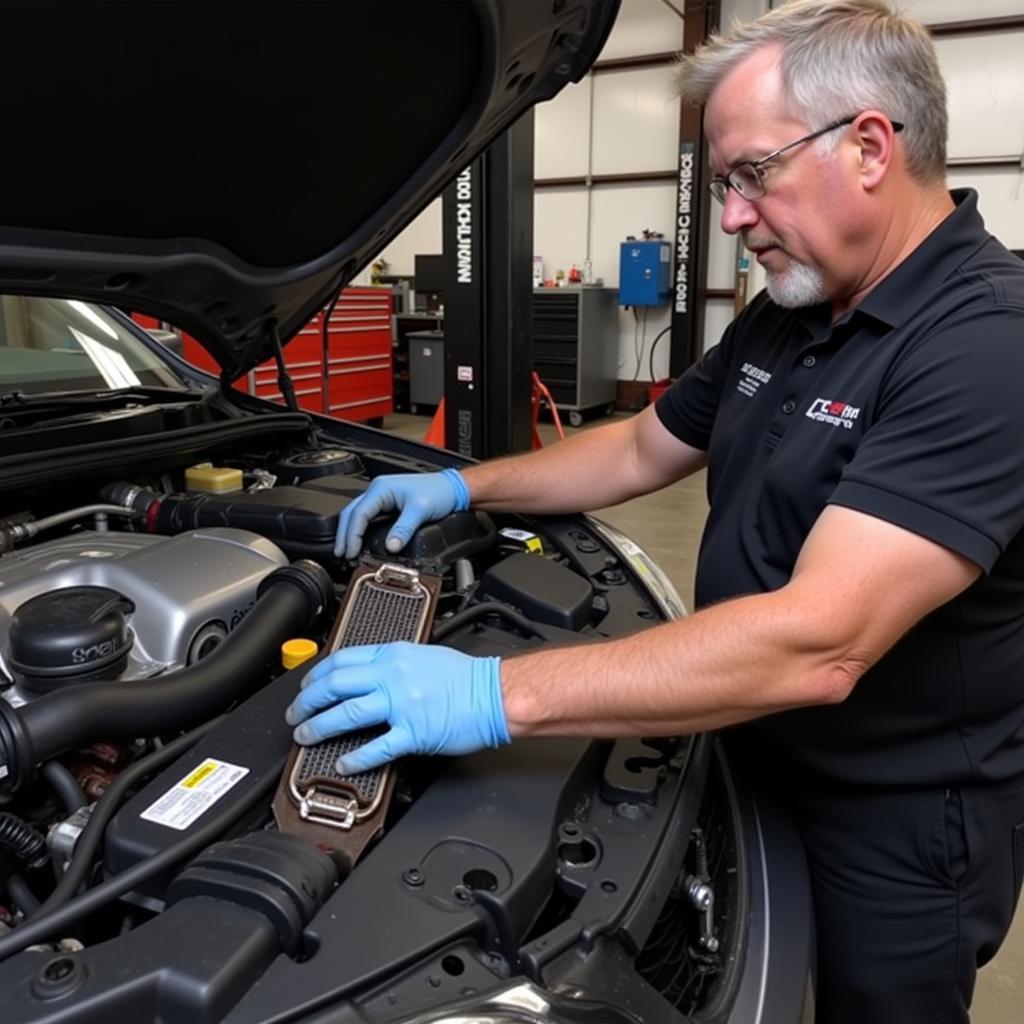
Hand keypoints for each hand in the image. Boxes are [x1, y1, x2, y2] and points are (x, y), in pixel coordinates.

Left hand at [285, 642, 509, 772]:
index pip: (342, 660)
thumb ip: (392, 663)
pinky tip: (342, 763)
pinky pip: (376, 748)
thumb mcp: (423, 655)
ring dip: (319, 727)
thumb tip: (366, 674)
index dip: (316, 675)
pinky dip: (354, 758)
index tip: (306, 686)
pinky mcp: (413, 733)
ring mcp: (401, 705)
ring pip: (346, 714)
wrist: (495, 694)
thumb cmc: (467, 678)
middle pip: (335, 686)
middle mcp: (393, 676)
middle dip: (307, 702)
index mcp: (394, 654)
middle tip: (296, 714)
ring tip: (306, 737)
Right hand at [335, 468, 469, 558]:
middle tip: (341, 553)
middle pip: (351, 513)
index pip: (359, 513)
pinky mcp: (388, 503)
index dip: (352, 535)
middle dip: (344, 535)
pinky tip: (360, 539)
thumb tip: (391, 547)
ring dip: (350, 532)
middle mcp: (378, 490)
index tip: (351, 551)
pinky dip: (360, 528)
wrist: (453, 488)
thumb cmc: (439, 492)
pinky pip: (367, 515)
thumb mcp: (420, 511)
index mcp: (381, 488)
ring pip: (357, 514)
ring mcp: (382, 496)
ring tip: (346, 549)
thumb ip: (403, 530)